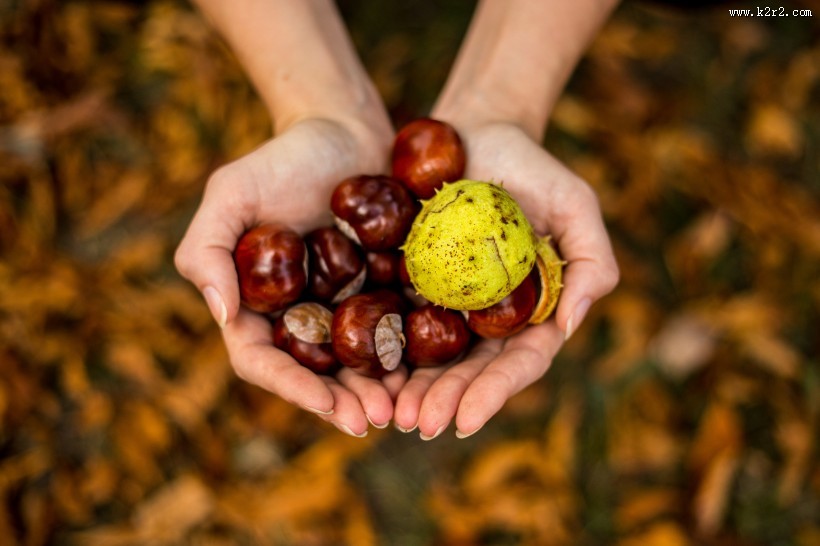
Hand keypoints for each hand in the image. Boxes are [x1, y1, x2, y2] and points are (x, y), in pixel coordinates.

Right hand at [175, 117, 406, 435]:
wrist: (344, 131)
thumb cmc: (282, 157)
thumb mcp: (231, 191)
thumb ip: (207, 249)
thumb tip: (222, 316)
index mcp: (256, 304)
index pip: (262, 360)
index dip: (291, 388)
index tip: (325, 405)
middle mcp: (298, 315)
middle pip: (313, 374)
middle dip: (342, 402)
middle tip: (375, 420)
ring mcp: (342, 307)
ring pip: (356, 363)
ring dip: (376, 391)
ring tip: (404, 408)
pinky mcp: (382, 292)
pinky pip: (394, 332)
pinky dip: (407, 358)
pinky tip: (429, 372)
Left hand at [394, 122, 618, 438]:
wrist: (477, 133)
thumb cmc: (534, 167)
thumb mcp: (576, 205)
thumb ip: (592, 262)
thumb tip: (570, 324)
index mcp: (531, 310)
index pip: (517, 363)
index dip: (493, 394)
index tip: (466, 422)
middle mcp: (489, 317)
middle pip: (470, 370)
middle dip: (446, 401)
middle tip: (418, 424)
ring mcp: (448, 303)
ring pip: (432, 357)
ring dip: (413, 389)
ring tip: (390, 413)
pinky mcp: (411, 284)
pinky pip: (396, 320)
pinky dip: (385, 349)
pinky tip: (365, 371)